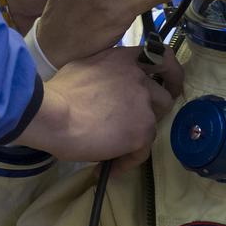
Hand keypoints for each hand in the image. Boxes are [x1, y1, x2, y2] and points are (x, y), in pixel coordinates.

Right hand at [13, 46, 181, 170]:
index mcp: (124, 58)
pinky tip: (110, 168)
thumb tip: (104, 88)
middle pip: (163, 97)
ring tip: (117, 150)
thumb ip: (105, 73)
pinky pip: (142, 151)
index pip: (163, 57)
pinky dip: (128, 161)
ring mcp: (144, 104)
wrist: (54, 115)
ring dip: (139, 137)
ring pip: (154, 125)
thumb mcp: (85, 68)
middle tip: (138, 124)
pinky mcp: (142, 130)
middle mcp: (139, 78)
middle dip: (153, 112)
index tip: (169, 86)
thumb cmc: (59, 92)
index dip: (171, 74)